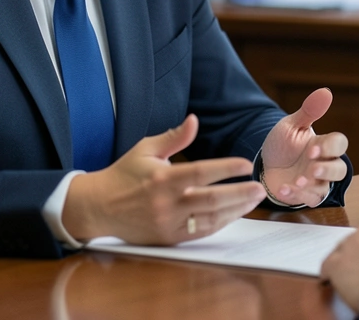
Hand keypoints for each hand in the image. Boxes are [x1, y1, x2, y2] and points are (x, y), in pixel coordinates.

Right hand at [61, 114, 265, 243]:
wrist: (98, 207)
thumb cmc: (124, 174)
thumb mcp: (146, 149)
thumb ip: (174, 137)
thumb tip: (194, 119)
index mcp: (162, 178)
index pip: (201, 173)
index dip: (226, 169)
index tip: (246, 165)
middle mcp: (165, 203)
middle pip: (211, 200)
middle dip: (240, 194)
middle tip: (260, 188)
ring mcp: (167, 223)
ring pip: (209, 219)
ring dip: (236, 210)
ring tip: (253, 200)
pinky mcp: (167, 238)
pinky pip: (200, 233)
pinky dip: (220, 223)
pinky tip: (234, 213)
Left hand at [260, 88, 348, 206]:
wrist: (265, 163)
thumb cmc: (283, 143)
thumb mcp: (292, 125)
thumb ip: (309, 111)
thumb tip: (325, 92)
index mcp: (322, 144)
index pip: (339, 144)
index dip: (329, 147)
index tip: (312, 148)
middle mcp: (323, 164)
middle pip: (340, 170)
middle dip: (327, 170)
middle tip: (311, 169)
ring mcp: (316, 181)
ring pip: (326, 188)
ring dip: (312, 186)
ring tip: (296, 181)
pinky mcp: (305, 195)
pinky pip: (310, 200)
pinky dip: (298, 195)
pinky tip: (283, 187)